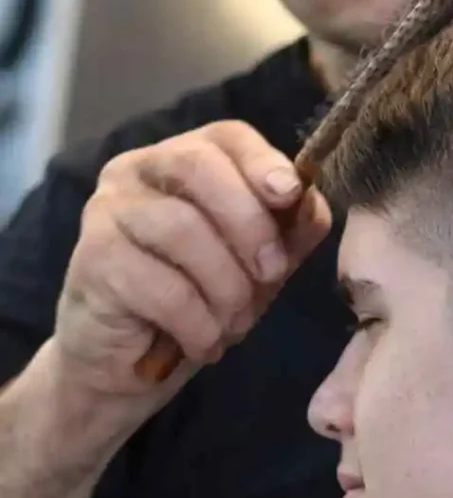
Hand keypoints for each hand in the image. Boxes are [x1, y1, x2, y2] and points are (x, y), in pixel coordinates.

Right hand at [53, 121, 331, 399]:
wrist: (131, 362)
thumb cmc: (201, 298)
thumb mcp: (260, 262)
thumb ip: (290, 230)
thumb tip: (313, 203)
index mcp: (185, 159)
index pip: (226, 135)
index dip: (263, 161)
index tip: (290, 194)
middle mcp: (138, 171)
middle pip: (198, 167)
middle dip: (249, 224)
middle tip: (271, 274)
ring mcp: (108, 212)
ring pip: (182, 229)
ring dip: (226, 286)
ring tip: (234, 321)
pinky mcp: (93, 261)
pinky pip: (163, 287)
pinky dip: (199, 323)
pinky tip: (204, 342)